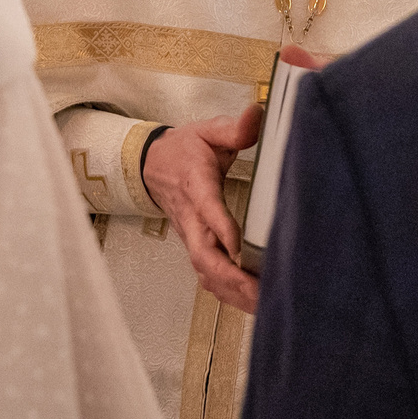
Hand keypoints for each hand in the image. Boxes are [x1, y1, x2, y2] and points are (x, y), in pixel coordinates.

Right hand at [143, 107, 262, 313]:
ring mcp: (192, 237)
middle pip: (205, 255)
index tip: (238, 246)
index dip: (221, 229)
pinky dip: (227, 293)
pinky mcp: (196, 247)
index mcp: (196, 187)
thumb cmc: (185, 150)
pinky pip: (208, 276)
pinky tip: (249, 303)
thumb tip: (258, 113)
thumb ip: (233, 127)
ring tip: (264, 304)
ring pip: (207, 272)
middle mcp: (192, 218)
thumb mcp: (207, 131)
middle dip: (232, 277)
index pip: (207, 210)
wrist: (153, 165)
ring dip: (233, 291)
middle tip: (262, 291)